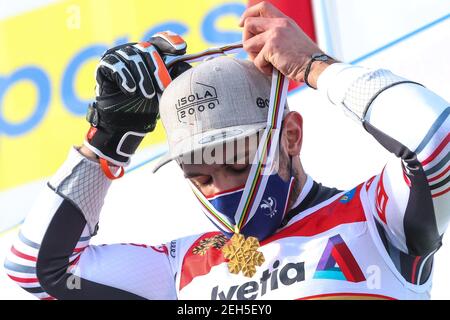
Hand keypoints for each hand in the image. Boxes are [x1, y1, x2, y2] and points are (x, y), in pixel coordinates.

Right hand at [85, 31, 190, 166]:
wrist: (126, 122)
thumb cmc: (148, 105)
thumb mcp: (166, 91)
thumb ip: (176, 77)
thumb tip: (189, 67)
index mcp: (150, 53)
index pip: (161, 40)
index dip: (170, 41)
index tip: (181, 49)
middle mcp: (134, 51)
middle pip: (148, 49)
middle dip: (157, 69)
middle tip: (163, 88)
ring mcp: (118, 56)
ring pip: (132, 57)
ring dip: (142, 77)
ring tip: (148, 95)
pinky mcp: (105, 65)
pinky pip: (115, 65)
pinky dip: (124, 77)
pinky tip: (131, 90)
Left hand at [239, 1, 336, 86]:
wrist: (315, 66)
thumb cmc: (305, 58)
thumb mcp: (291, 38)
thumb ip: (276, 34)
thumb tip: (255, 40)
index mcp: (284, 20)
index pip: (262, 6)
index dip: (248, 14)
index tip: (242, 24)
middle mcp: (278, 24)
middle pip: (248, 24)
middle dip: (246, 39)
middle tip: (254, 52)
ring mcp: (274, 34)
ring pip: (248, 44)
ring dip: (254, 57)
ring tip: (268, 63)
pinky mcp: (271, 48)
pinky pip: (257, 60)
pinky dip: (263, 69)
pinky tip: (275, 70)